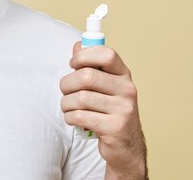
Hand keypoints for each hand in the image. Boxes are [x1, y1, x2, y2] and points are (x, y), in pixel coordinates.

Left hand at [60, 42, 147, 179]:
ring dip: (66, 103)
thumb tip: (77, 46)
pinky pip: (80, 116)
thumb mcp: (105, 85)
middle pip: (86, 76)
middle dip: (67, 83)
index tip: (74, 64)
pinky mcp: (115, 128)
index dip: (84, 56)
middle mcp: (127, 90)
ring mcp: (123, 110)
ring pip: (80, 98)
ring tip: (68, 107)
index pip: (106, 54)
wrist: (126, 147)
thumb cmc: (109, 110)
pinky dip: (70, 117)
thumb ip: (91, 65)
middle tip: (65, 90)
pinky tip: (73, 119)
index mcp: (124, 75)